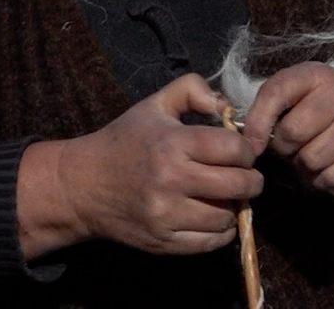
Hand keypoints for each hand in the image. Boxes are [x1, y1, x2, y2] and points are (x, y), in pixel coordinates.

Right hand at [17, 74, 261, 258]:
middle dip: (251, 180)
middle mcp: (171, 180)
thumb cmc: (124, 140)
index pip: (234, 149)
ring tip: (226, 196)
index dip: (246, 149)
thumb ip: (193, 90)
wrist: (82, 186)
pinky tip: (214, 217)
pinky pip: (210, 242)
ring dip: (235, 206)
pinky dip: (221, 231)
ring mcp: (166, 215)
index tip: (241, 152)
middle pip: (239, 185)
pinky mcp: (163, 242)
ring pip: (227, 216)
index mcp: (173, 144)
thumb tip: (227, 107)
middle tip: (246, 176)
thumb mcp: (154, 104)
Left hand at [240, 62, 333, 212]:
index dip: (258, 123)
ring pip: (311, 159)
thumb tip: (251, 145)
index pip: (275, 92)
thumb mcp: (296, 98)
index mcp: (314, 75)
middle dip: (285, 149)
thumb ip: (268, 111)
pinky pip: (332, 177)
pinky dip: (325, 181)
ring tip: (314, 156)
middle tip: (295, 147)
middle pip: (292, 133)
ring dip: (306, 168)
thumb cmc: (321, 111)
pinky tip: (331, 168)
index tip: (254, 146)